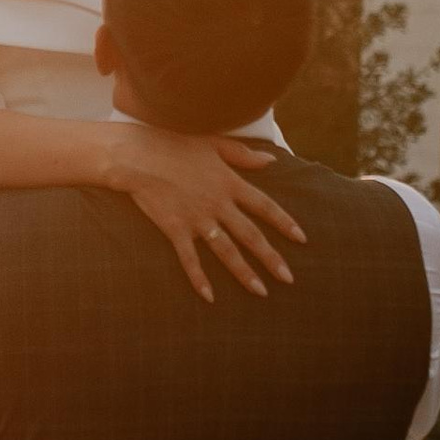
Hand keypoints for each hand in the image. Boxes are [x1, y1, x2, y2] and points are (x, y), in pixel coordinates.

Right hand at [108, 125, 306, 300]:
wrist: (138, 154)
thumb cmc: (174, 143)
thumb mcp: (213, 143)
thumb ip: (243, 155)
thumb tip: (271, 160)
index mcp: (229, 183)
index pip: (264, 206)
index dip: (284, 223)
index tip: (301, 238)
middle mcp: (218, 204)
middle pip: (251, 235)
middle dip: (271, 258)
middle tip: (288, 278)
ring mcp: (197, 219)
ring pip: (226, 251)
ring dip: (244, 273)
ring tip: (261, 291)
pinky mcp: (176, 229)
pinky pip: (190, 259)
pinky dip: (199, 278)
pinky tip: (209, 297)